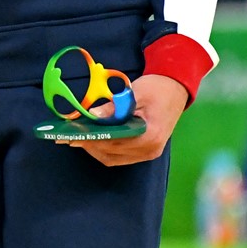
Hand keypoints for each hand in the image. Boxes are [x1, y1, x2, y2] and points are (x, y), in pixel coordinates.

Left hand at [69, 74, 188, 166]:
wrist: (175, 89)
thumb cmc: (157, 89)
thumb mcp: (135, 93)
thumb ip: (114, 107)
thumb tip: (93, 115)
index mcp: (150, 135)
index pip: (115, 143)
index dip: (93, 140)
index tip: (75, 135)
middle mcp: (150, 149)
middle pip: (112, 154)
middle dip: (90, 145)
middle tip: (71, 137)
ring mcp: (149, 153)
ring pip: (114, 158)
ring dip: (95, 149)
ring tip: (78, 138)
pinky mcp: (146, 151)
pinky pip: (120, 156)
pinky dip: (105, 149)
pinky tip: (93, 139)